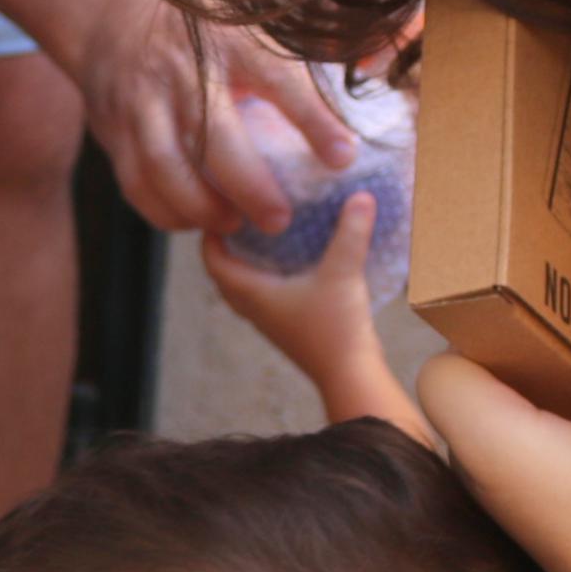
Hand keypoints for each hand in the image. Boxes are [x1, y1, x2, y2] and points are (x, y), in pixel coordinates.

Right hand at [53, 0, 352, 236]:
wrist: (110, 19)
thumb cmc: (201, 27)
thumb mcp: (255, 20)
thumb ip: (320, 39)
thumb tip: (400, 40)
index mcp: (230, 41)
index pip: (276, 79)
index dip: (311, 119)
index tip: (344, 157)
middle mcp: (184, 72)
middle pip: (215, 137)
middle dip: (250, 186)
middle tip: (281, 219)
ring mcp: (143, 103)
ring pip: (166, 167)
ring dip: (201, 206)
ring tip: (234, 224)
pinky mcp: (115, 132)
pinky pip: (136, 183)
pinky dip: (165, 211)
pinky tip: (194, 221)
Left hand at [199, 199, 416, 429]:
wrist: (351, 376)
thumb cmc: (337, 327)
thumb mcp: (343, 273)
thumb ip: (351, 233)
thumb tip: (361, 195)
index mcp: (253, 294)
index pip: (214, 262)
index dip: (209, 236)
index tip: (217, 210)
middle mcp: (255, 309)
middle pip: (224, 276)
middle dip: (225, 248)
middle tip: (237, 220)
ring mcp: (271, 322)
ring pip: (244, 289)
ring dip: (246, 265)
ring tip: (261, 237)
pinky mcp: (290, 328)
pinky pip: (265, 299)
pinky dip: (267, 279)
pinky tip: (293, 264)